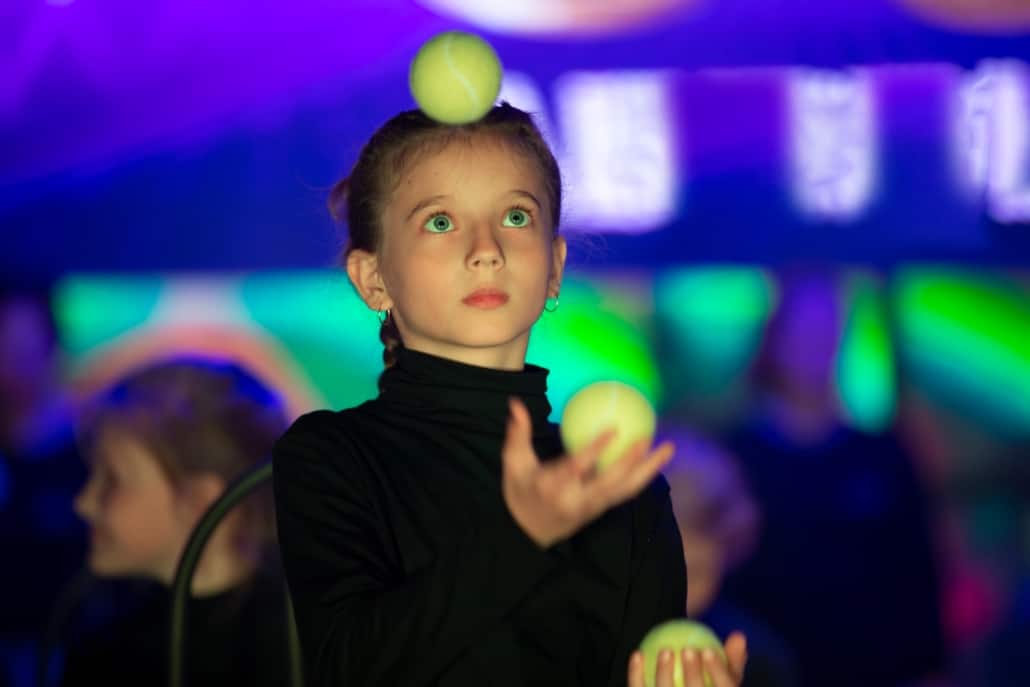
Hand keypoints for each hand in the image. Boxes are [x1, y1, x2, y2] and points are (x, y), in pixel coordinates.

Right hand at [502, 397, 673, 548]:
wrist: (528, 532)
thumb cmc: (521, 491)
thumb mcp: (514, 464)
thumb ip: (517, 434)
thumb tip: (516, 404)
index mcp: (553, 487)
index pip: (577, 468)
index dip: (596, 450)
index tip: (613, 430)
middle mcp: (576, 500)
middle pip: (610, 483)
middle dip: (631, 462)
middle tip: (647, 438)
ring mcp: (592, 508)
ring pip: (625, 490)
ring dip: (649, 470)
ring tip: (669, 447)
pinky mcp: (601, 510)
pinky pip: (626, 492)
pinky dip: (644, 475)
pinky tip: (657, 457)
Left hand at [627, 632, 747, 686]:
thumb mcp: (726, 681)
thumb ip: (732, 661)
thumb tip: (738, 635)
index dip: (718, 672)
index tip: (707, 650)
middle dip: (693, 675)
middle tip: (688, 649)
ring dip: (663, 674)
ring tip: (666, 651)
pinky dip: (636, 674)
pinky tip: (637, 653)